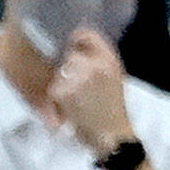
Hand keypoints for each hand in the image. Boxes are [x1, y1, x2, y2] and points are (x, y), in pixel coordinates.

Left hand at [49, 30, 133, 152]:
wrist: (112, 134)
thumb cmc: (114, 107)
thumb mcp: (116, 76)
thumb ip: (100, 58)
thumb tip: (78, 42)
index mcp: (109, 59)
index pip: (86, 35)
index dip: (77, 39)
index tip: (74, 46)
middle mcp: (93, 65)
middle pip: (70, 54)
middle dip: (70, 65)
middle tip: (78, 81)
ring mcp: (76, 77)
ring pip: (60, 69)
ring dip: (62, 79)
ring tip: (75, 94)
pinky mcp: (61, 91)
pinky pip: (53, 85)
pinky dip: (57, 94)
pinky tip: (69, 104)